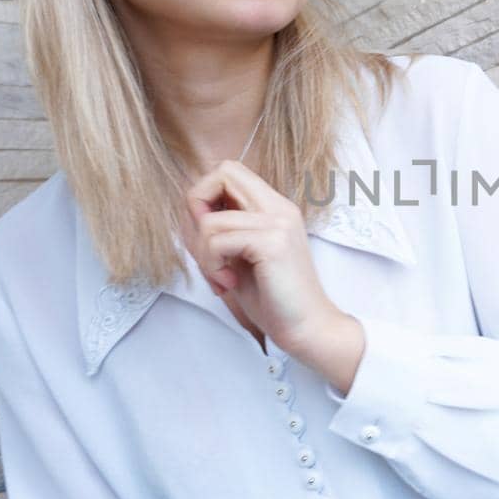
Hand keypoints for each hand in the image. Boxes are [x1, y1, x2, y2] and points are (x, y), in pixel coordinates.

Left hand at [184, 159, 341, 351]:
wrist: (308, 327)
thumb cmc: (274, 299)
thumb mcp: (241, 257)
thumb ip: (223, 231)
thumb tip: (190, 212)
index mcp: (275, 208)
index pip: (230, 171)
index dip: (206, 195)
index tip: (208, 234)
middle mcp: (279, 208)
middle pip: (223, 172)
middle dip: (198, 207)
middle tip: (207, 246)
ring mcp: (278, 223)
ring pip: (210, 220)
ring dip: (203, 254)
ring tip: (220, 277)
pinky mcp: (272, 243)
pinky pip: (217, 241)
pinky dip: (212, 266)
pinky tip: (228, 283)